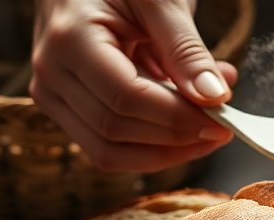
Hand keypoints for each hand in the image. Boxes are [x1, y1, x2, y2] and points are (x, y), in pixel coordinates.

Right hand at [30, 0, 236, 171]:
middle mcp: (51, 73)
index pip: (126, 98)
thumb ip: (186, 50)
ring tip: (204, 124)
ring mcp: (52, 94)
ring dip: (165, 150)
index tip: (221, 122)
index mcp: (69, 39)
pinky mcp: (64, 108)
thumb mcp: (160, 0)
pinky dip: (149, 144)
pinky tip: (180, 122)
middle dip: (176, 138)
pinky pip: (107, 145)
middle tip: (222, 125)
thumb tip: (214, 99)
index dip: (177, 118)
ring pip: (109, 152)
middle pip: (116, 131)